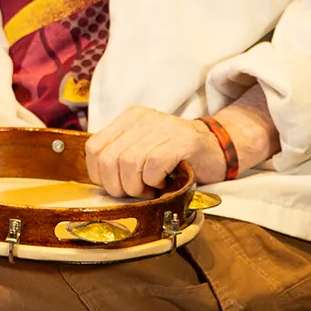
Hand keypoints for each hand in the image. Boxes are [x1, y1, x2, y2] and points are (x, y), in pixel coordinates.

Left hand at [85, 105, 225, 197]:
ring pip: (128, 163)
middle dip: (119, 186)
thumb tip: (100, 180)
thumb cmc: (176, 157)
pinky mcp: (181, 140)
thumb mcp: (142, 150)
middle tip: (137, 191)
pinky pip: (153, 166)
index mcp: (128, 119)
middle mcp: (142, 118)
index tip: (117, 185)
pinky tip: (164, 183)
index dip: (100, 175)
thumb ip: (120, 157)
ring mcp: (163, 126)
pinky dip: (155, 182)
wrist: (217, 149)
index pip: (93, 148)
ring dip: (137, 187)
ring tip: (151, 188)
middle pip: (108, 159)